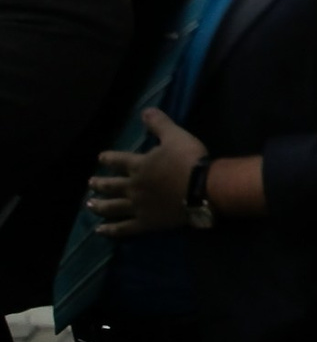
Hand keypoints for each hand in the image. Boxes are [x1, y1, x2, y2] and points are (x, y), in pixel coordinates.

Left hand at [90, 109, 204, 235]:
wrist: (201, 188)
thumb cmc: (189, 160)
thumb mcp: (176, 136)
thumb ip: (160, 124)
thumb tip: (145, 110)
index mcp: (139, 165)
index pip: (119, 160)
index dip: (109, 158)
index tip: (100, 158)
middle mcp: (133, 186)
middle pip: (112, 185)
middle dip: (100, 184)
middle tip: (90, 183)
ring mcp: (137, 206)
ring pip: (113, 207)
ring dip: (99, 206)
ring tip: (89, 205)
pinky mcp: (146, 222)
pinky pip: (124, 228)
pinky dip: (111, 230)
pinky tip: (100, 231)